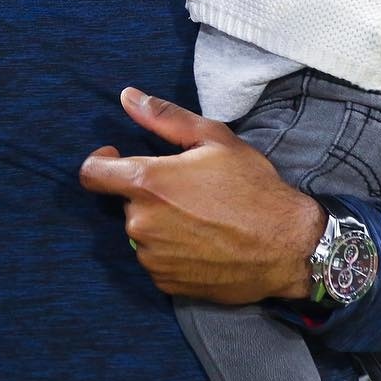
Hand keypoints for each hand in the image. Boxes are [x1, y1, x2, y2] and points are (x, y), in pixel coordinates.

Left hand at [79, 88, 324, 303]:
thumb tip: (127, 97)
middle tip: (186, 188)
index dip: (100, 162)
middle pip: (124, 202)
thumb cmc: (253, 186)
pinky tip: (202, 241)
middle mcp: (141, 224)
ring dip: (158, 222)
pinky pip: (156, 260)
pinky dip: (170, 249)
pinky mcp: (167, 284)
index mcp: (147, 183)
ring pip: (141, 232)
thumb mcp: (213, 138)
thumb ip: (163, 117)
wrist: (288, 247)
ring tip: (199, 216)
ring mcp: (153, 258)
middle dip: (146, 193)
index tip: (117, 157)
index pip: (92, 174)